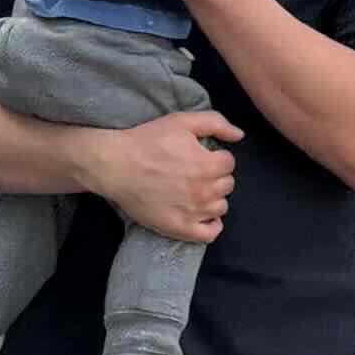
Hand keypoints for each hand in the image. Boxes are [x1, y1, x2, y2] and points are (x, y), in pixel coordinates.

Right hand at [81, 109, 237, 248]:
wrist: (115, 165)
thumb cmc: (147, 141)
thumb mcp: (181, 121)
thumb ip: (215, 123)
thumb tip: (239, 135)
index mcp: (208, 164)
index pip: (229, 163)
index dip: (215, 156)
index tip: (200, 156)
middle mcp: (205, 191)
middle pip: (227, 185)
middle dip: (215, 176)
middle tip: (194, 172)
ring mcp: (194, 212)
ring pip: (221, 207)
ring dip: (212, 198)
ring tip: (193, 190)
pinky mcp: (180, 228)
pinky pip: (210, 233)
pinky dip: (211, 225)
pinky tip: (201, 214)